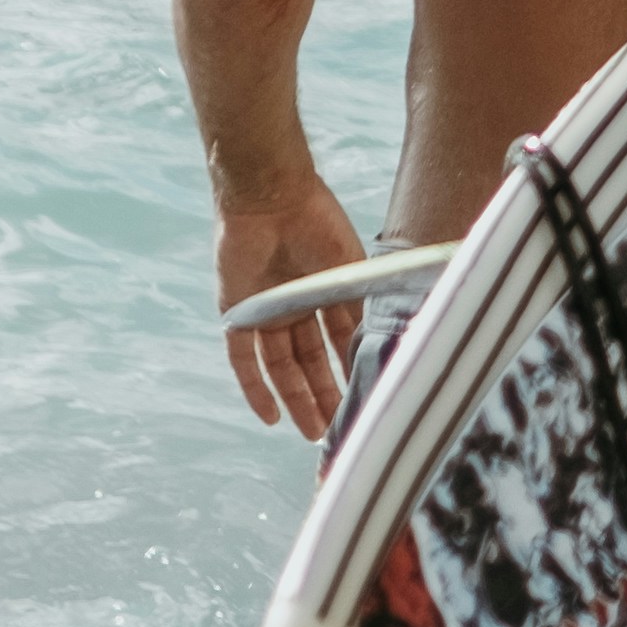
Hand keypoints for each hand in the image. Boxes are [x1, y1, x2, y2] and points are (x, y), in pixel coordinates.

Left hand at [216, 176, 363, 441]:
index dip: (347, 371)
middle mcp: (293, 305)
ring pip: (280, 365)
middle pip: (308, 360)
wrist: (274, 196)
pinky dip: (255, 388)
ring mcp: (264, 310)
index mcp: (323, 291)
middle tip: (334, 430)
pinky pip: (243, 359)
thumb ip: (361, 306)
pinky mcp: (237, 312)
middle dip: (322, 394)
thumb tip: (389, 345)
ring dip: (296, 397)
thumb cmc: (318, 222)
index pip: (336, 342)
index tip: (360, 401)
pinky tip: (270, 417)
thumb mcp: (349, 270)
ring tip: (312, 430)